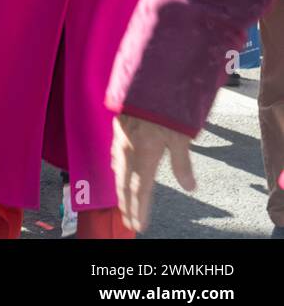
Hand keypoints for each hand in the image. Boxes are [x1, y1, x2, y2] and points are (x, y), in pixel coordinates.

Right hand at [112, 114, 196, 232]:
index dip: (139, 209)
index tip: (139, 225)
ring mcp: (121, 140)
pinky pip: (115, 157)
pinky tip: (118, 171)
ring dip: (120, 190)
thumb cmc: (165, 107)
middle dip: (126, 205)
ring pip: (117, 171)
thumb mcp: (181, 136)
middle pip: (124, 185)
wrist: (147, 80)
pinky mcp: (118, 130)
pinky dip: (117, 171)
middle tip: (128, 221)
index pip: (140, 189)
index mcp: (144, 155)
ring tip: (123, 202)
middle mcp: (129, 150)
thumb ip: (182, 162)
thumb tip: (189, 186)